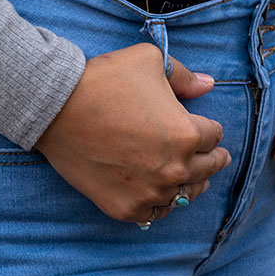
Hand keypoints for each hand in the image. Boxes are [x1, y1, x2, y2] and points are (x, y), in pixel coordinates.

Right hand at [34, 43, 230, 223]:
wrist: (57, 107)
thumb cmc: (105, 79)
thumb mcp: (150, 62)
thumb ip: (184, 76)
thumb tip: (208, 85)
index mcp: (187, 134)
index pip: (214, 135)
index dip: (210, 128)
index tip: (208, 128)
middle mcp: (175, 169)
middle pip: (207, 169)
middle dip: (212, 158)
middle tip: (218, 158)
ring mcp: (150, 193)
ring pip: (185, 196)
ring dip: (192, 184)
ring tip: (196, 180)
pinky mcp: (125, 208)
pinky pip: (156, 214)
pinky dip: (161, 203)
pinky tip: (164, 196)